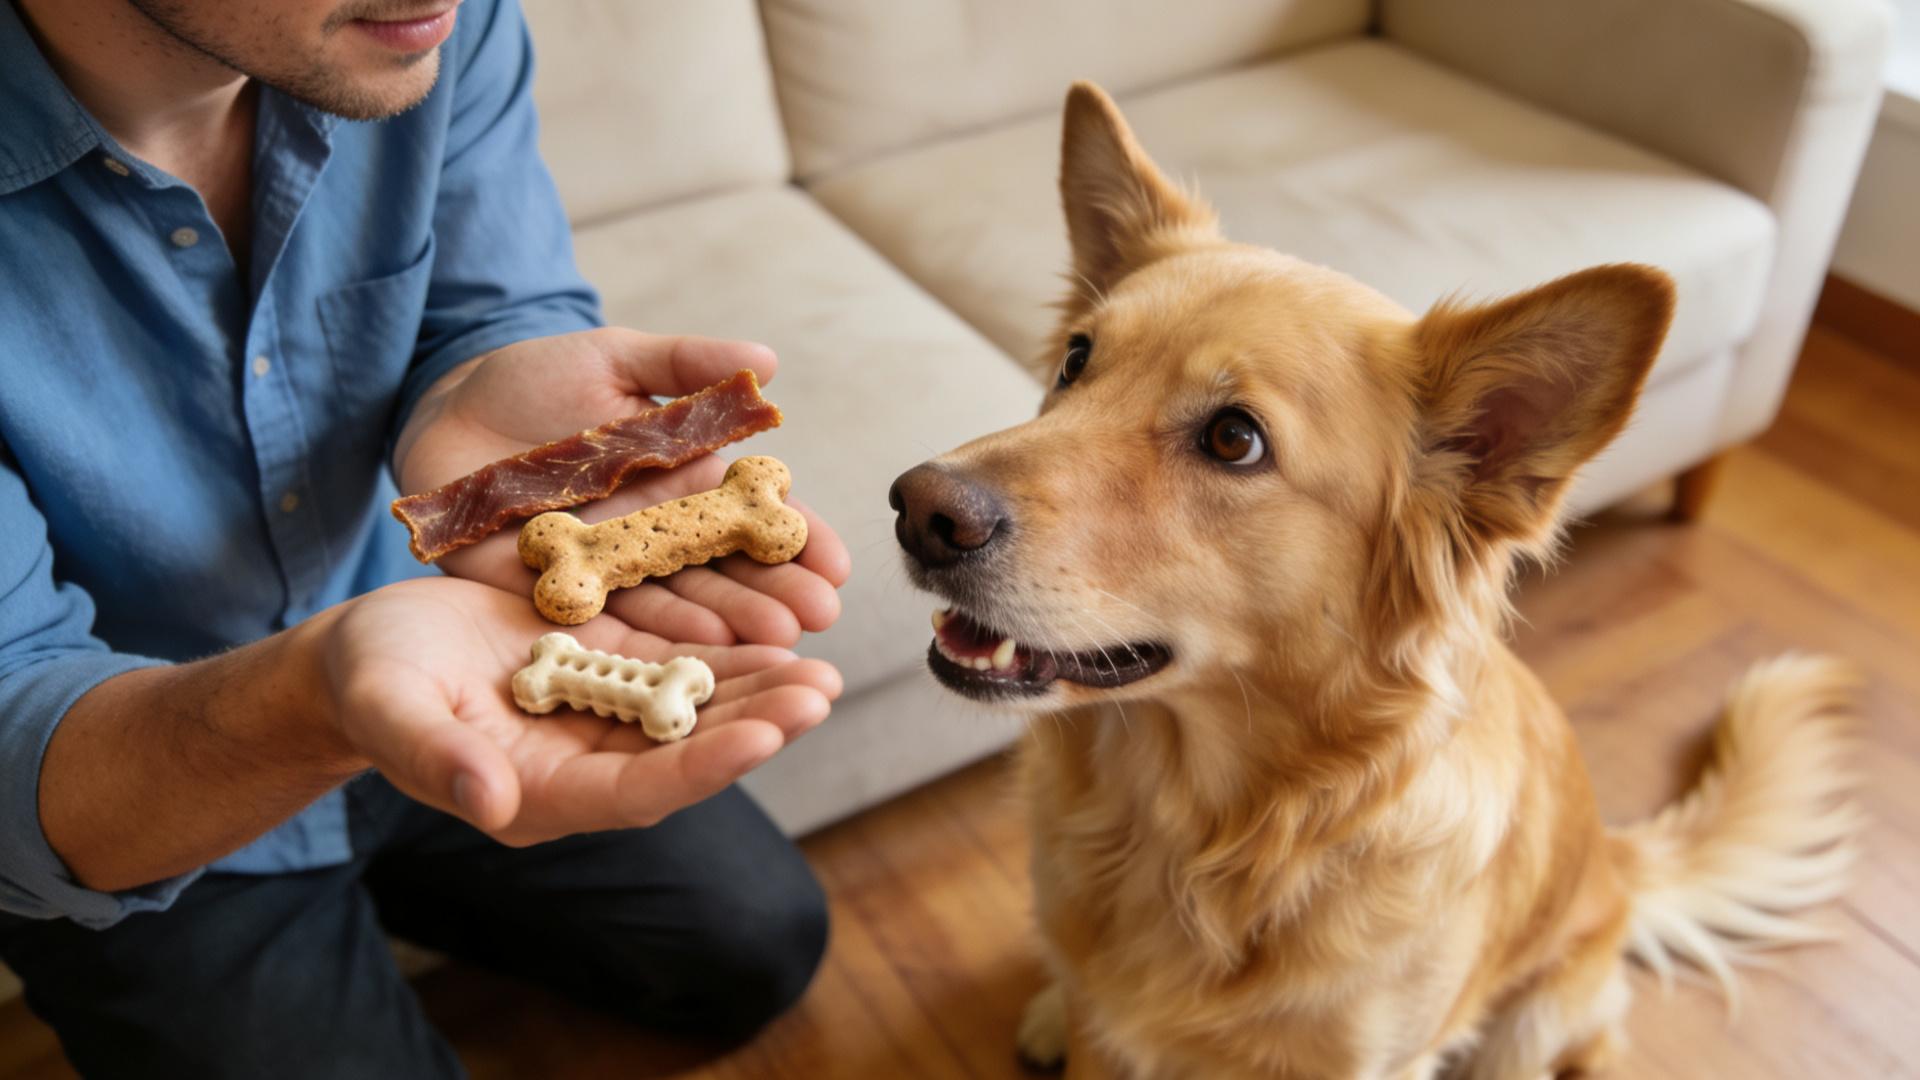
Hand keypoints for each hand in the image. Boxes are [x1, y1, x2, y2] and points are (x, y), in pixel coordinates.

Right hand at [325, 576, 839, 842]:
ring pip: (695, 709)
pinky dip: (728, 649)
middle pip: (686, 751)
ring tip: (821, 668)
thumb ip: (436, 756)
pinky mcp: (611, 668)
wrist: (370, 654)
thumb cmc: (370, 684)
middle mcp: (587, 763)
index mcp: (540, 791)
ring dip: (758, 690)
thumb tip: (490, 803)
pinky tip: (778, 627)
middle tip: (821, 693)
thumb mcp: (390, 709)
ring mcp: (604, 716)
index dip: (701, 765)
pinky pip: (679, 663)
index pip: (637, 790)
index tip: (764, 739)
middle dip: (757, 725)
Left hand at [393, 329, 850, 645]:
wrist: (445, 407)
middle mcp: (653, 537)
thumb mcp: (617, 358)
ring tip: (771, 641)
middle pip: (723, 572)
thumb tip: (768, 360)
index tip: (837, 563)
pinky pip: (601, 620)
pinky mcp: (549, 592)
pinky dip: (643, 637)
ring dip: (724, 626)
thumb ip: (687, 364)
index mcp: (683, 485)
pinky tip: (684, 652)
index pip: (751, 519)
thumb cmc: (537, 378)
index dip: (796, 539)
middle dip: (774, 594)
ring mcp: (607, 570)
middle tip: (819, 616)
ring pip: (673, 605)